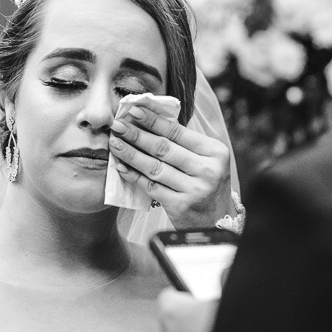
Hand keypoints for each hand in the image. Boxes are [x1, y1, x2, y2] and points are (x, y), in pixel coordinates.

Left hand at [108, 105, 232, 229]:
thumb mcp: (206, 161)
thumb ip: (185, 144)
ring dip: (131, 154)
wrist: (217, 222)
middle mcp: (207, 170)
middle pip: (164, 148)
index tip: (134, 110)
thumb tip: (149, 121)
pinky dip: (134, 176)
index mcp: (215, 152)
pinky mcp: (180, 206)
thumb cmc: (207, 185)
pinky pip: (151, 186)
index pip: (178, 132)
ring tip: (115, 143)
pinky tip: (121, 167)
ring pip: (154, 167)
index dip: (153, 121)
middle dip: (137, 135)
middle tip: (118, 125)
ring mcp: (194, 189)